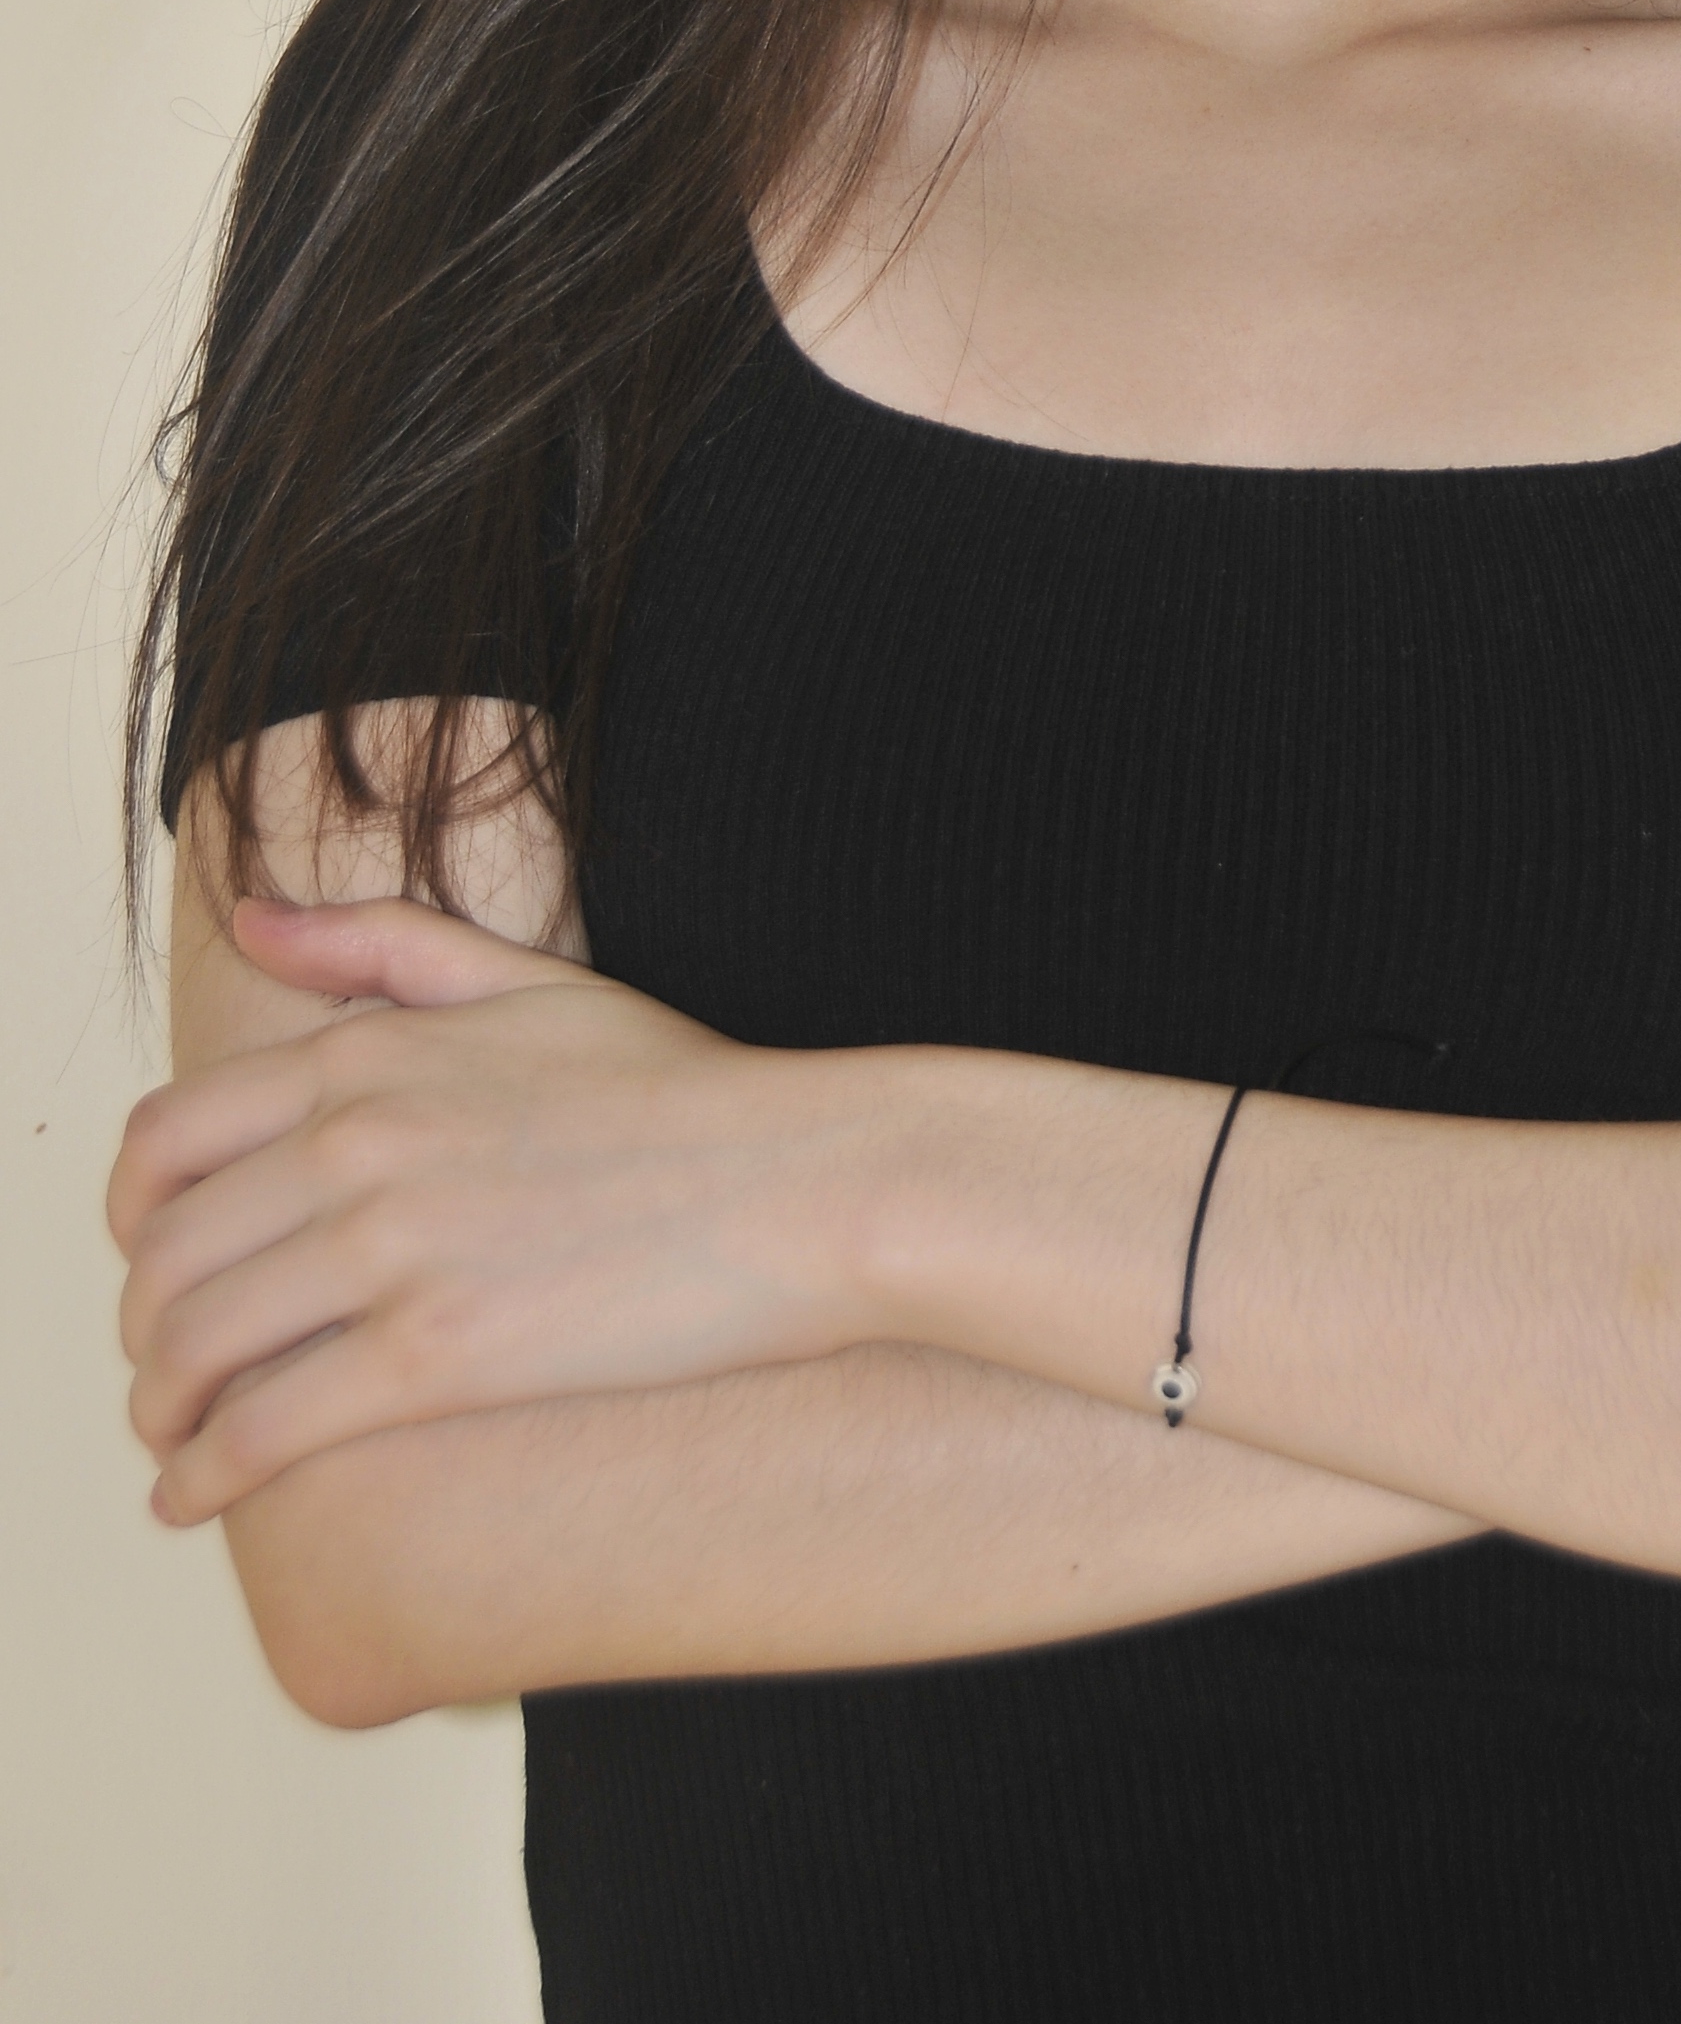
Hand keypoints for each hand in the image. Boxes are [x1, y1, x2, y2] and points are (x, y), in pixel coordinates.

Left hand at [110, 900, 877, 1522]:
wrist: (807, 1186)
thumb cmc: (687, 1092)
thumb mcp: (530, 983)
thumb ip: (380, 946)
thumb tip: (250, 923)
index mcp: (368, 1054)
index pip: (168, 1140)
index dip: (134, 1216)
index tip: (154, 1258)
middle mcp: (355, 1144)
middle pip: (164, 1253)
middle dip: (143, 1325)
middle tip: (167, 1367)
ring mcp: (390, 1250)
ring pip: (191, 1346)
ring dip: (158, 1408)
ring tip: (174, 1440)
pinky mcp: (433, 1359)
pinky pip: (258, 1431)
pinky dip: (199, 1475)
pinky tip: (194, 1497)